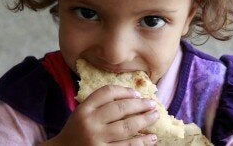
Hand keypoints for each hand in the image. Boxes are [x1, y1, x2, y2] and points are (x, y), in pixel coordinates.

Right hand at [43, 85, 159, 144]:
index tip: (137, 93)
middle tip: (152, 104)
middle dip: (140, 105)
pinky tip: (152, 138)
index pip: (107, 92)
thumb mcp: (82, 114)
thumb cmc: (76, 132)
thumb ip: (99, 104)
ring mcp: (97, 139)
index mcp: (84, 109)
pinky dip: (141, 142)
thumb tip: (132, 97)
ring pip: (126, 127)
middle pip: (120, 108)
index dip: (125, 91)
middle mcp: (90, 123)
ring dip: (144, 121)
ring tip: (155, 116)